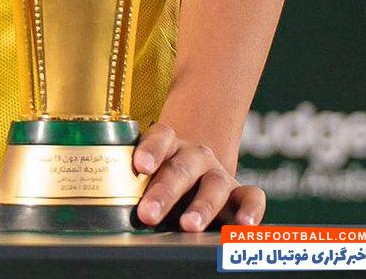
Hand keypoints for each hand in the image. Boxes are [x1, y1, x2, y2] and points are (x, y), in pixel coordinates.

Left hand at [133, 121, 264, 230]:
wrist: (197, 172)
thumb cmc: (164, 178)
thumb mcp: (149, 177)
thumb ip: (136, 188)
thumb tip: (113, 214)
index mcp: (169, 145)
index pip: (160, 138)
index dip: (151, 150)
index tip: (140, 166)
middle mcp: (195, 156)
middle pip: (180, 168)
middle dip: (164, 192)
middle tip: (148, 214)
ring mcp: (218, 173)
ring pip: (214, 184)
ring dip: (202, 206)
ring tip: (189, 226)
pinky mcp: (240, 193)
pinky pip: (251, 197)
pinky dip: (250, 210)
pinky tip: (243, 226)